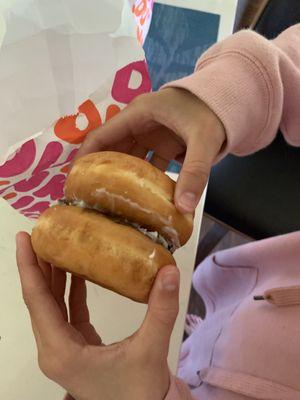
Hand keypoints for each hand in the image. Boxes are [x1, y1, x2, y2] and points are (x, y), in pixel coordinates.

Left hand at [16, 232, 179, 399]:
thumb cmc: (140, 391)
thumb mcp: (151, 349)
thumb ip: (161, 310)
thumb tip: (169, 271)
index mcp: (62, 351)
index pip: (37, 300)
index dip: (29, 266)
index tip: (26, 237)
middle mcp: (54, 348)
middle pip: (39, 299)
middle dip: (38, 264)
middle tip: (43, 231)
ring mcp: (63, 346)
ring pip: (50, 303)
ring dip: (52, 274)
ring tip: (57, 243)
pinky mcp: (75, 344)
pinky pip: (66, 310)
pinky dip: (69, 288)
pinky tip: (77, 268)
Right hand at [76, 88, 225, 213]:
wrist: (232, 103)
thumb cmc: (213, 111)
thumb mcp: (204, 140)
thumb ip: (195, 173)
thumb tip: (183, 208)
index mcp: (139, 114)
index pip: (102, 135)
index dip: (85, 156)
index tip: (74, 181)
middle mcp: (140, 124)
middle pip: (112, 149)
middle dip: (101, 171)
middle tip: (91, 198)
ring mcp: (152, 134)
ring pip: (129, 158)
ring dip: (123, 178)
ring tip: (112, 202)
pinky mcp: (163, 144)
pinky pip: (148, 164)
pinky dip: (145, 179)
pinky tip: (142, 198)